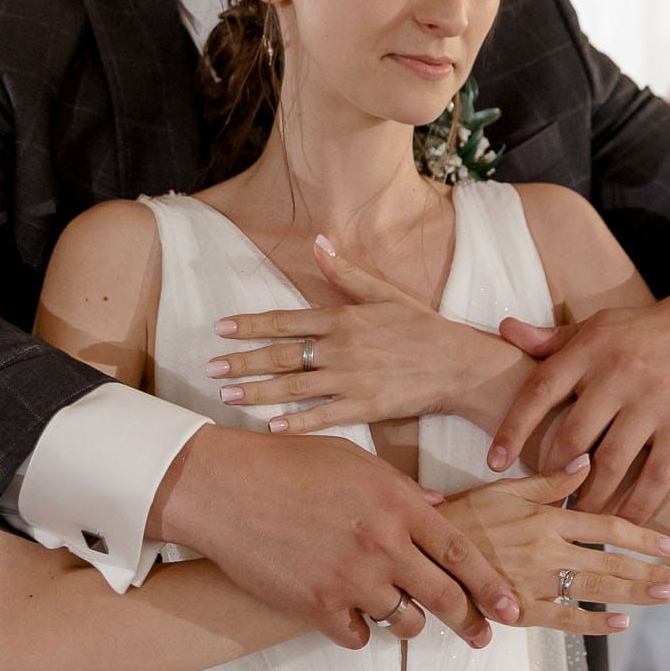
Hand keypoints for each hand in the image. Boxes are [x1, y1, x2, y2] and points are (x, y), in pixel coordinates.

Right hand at [151, 425, 522, 651]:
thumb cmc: (286, 464)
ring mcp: (350, 579)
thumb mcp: (354, 460)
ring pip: (403, 621)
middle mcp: (382, 544)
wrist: (222, 487)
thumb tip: (439, 510)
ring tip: (398, 612)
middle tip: (481, 635)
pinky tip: (349, 615)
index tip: (512, 608)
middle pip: (444, 597)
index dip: (492, 586)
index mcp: (397, 503)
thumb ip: (403, 489)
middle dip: (470, 621)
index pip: (462, 553)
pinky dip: (359, 629)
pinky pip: (358, 636)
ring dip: (406, 620)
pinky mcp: (316, 606)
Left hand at [208, 236, 492, 431]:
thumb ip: (346, 272)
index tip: (221, 329)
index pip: (285, 320)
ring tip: (227, 395)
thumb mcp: (384, 293)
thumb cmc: (422, 326)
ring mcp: (351, 380)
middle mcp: (341, 349)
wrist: (459, 364)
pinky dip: (297, 424)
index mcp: (343, 319)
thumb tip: (319, 242)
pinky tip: (271, 428)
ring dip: (258, 392)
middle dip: (242, 362)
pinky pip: (323, 417)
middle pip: (281, 356)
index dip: (250, 325)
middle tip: (210, 368)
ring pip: (294, 388)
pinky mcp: (365, 407)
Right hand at [439, 469, 669, 634]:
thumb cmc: (461, 517)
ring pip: (596, 591)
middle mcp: (547, 551)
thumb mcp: (503, 489)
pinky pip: (565, 620)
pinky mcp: (519, 610)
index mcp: (547, 519)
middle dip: (653, 573)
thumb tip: (584, 460)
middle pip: (612, 563)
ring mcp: (535, 582)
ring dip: (636, 596)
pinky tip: (620, 624)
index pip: (608, 526)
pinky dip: (594, 624)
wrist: (422, 552)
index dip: (645, 537)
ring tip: (667, 598)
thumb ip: (547, 480)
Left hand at [488, 286, 669, 523]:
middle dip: (552, 474)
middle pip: (572, 436)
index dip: (512, 430)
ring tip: (577, 517)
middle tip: (540, 500)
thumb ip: (552, 338)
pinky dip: (638, 506)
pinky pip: (656, 477)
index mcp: (590, 348)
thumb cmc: (645, 331)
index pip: (539, 392)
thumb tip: (505, 330)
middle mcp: (618, 373)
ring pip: (610, 464)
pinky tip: (625, 523)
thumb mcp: (599, 326)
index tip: (494, 464)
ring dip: (589, 498)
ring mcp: (654, 401)